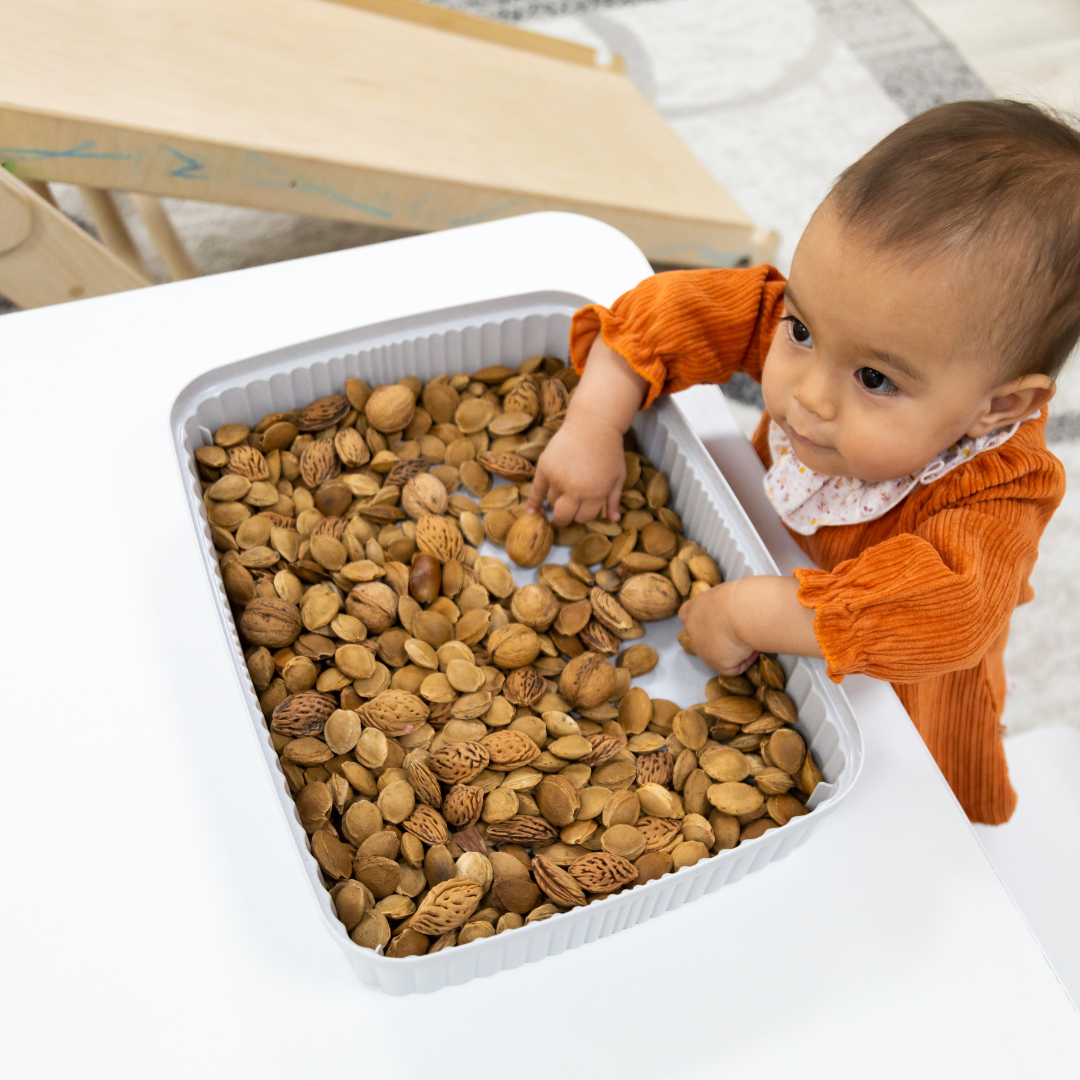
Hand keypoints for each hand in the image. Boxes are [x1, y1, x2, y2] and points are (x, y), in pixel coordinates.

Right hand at [527, 415, 625, 524]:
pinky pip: (536, 491)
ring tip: (561, 494)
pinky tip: (533, 512)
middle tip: (565, 515)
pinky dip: (533, 503)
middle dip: (565, 518)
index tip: (582, 510)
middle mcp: (575, 490)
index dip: (582, 515)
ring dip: (556, 502)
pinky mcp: (544, 468)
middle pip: (564, 516)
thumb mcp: (618, 477)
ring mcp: (557, 479)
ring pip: (551, 502)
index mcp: (595, 494)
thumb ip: (614, 500)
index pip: (583, 518)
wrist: (592, 425)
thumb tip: (613, 520)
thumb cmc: (609, 452)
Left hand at [679, 576, 821, 673]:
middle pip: (700, 637)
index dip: (700, 619)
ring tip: (751, 638)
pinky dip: (745, 660)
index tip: (716, 619)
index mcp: (693, 607)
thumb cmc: (742, 596)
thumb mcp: (730, 594)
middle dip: (717, 638)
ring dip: (732, 650)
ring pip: (717, 654)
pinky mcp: (716, 663)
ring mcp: (701, 648)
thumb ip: (726, 604)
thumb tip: (741, 611)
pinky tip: (754, 648)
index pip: (686, 614)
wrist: (745, 611)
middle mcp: (692, 628)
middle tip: (739, 632)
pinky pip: (733, 667)